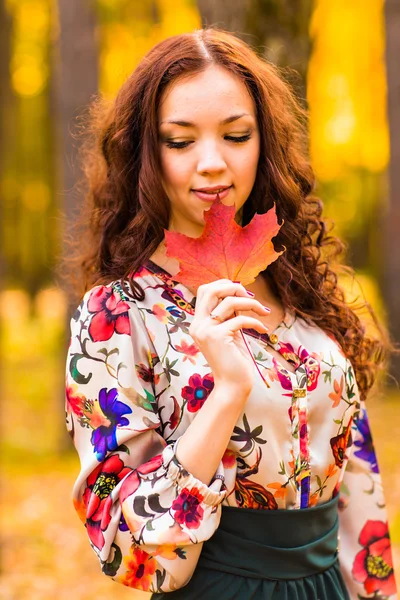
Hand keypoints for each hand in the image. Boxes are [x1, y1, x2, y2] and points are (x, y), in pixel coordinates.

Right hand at [188, 280, 270, 394]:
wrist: (232, 386)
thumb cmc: (234, 360)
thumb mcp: (229, 332)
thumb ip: (228, 314)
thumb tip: (239, 292)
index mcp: (198, 323)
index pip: (205, 291)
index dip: (223, 285)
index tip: (242, 292)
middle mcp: (198, 325)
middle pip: (210, 289)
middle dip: (233, 288)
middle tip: (251, 297)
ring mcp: (205, 331)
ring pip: (229, 302)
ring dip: (251, 304)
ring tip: (264, 312)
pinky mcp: (217, 337)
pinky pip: (240, 319)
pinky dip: (255, 322)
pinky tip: (263, 330)